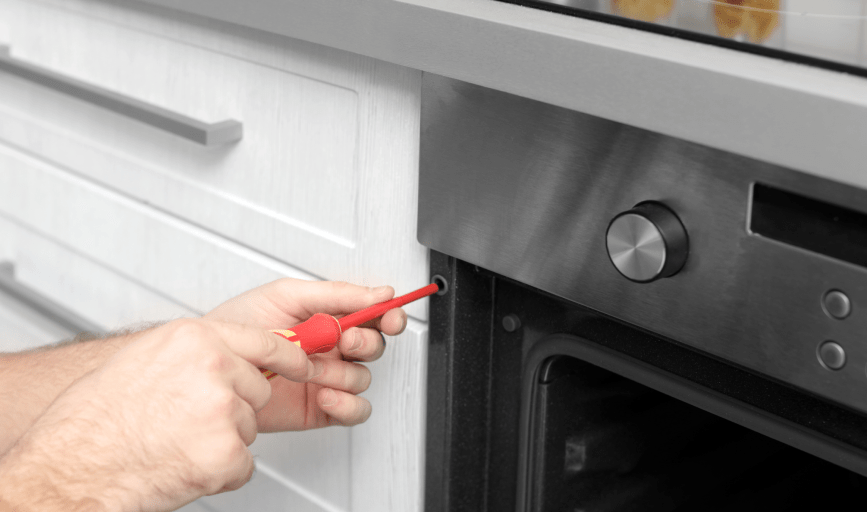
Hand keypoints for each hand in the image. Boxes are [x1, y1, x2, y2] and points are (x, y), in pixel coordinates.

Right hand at [0, 318, 313, 511]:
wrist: (76, 465)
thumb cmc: (98, 416)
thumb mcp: (148, 358)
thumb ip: (196, 351)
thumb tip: (231, 353)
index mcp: (196, 338)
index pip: (267, 340)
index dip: (290, 355)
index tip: (304, 363)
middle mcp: (215, 366)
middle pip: (259, 388)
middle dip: (236, 406)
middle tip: (189, 420)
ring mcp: (224, 409)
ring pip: (249, 427)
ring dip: (223, 440)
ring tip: (176, 441)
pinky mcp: (228, 452)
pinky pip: (243, 463)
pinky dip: (220, 472)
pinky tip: (182, 464)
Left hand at [205, 279, 407, 430]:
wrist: (210, 363)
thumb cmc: (239, 324)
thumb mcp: (287, 296)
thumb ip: (335, 294)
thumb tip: (377, 293)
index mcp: (328, 318)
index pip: (372, 316)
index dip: (388, 316)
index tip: (390, 316)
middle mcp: (331, 349)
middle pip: (373, 347)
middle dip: (364, 342)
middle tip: (342, 340)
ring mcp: (327, 379)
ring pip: (363, 378)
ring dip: (343, 373)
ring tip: (312, 369)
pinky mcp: (321, 408)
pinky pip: (355, 410)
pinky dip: (348, 404)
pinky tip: (326, 394)